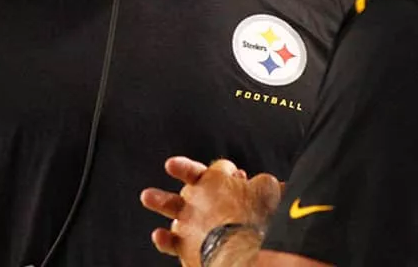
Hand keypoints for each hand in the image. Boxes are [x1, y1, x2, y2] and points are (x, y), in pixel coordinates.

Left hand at [140, 156, 281, 265]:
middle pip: (190, 181)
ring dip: (159, 200)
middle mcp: (197, 196)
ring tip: (147, 195)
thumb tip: (266, 184)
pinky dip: (164, 239)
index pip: (221, 168)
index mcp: (217, 179)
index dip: (230, 172)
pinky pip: (169, 241)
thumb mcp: (270, 192)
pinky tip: (158, 235)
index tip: (238, 177)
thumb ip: (264, 185)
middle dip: (183, 172)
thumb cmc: (258, 220)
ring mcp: (187, 220)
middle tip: (171, 165)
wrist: (240, 252)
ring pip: (170, 206)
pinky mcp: (182, 245)